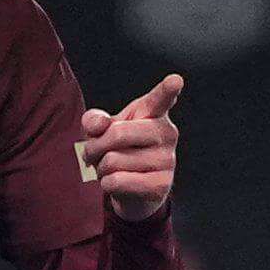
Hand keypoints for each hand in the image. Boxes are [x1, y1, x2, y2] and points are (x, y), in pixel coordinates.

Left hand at [77, 73, 182, 219]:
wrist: (130, 188)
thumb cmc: (117, 150)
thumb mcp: (101, 130)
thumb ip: (94, 120)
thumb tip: (98, 126)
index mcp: (154, 113)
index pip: (161, 99)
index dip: (168, 89)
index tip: (175, 80)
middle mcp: (167, 133)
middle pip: (118, 134)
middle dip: (95, 147)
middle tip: (95, 153)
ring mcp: (168, 160)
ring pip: (113, 161)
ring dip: (101, 168)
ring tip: (110, 169)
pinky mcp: (162, 185)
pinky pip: (117, 181)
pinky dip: (107, 184)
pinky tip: (116, 183)